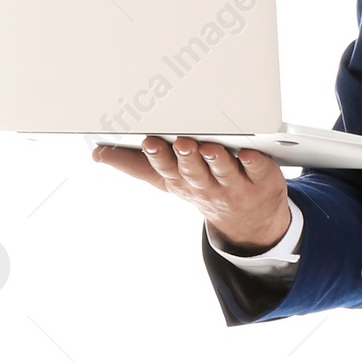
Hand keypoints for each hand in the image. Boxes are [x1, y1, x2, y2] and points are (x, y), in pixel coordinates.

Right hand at [92, 136, 291, 253]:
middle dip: (186, 158)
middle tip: (183, 142)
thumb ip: (135, 165)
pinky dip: (255, 162)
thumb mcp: (168, 181)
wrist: (248, 221)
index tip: (150, 142)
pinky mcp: (262, 181)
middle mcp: (206, 186)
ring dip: (216, 159)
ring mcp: (235, 186)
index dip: (158, 157)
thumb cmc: (203, 189)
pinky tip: (250, 153)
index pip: (165, 170)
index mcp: (181, 181)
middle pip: (194, 172)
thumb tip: (99, 154)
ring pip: (224, 171)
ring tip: (210, 147)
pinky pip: (259, 171)